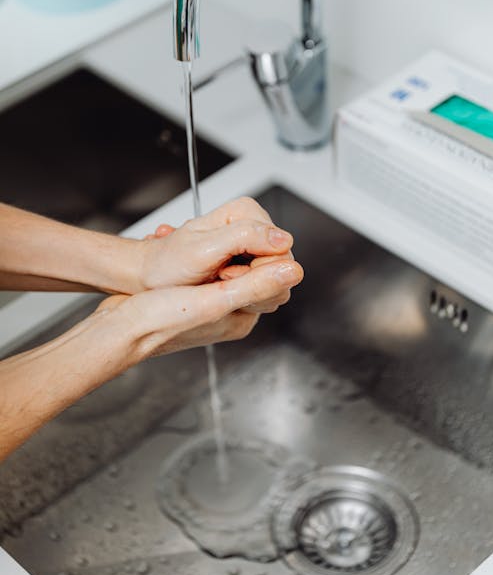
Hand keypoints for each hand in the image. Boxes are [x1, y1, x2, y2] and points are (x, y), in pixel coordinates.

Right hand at [98, 256, 302, 359]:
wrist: (117, 327)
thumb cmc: (158, 320)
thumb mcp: (215, 299)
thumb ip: (256, 285)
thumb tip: (294, 272)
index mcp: (242, 319)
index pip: (273, 280)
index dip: (262, 257)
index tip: (242, 247)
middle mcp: (230, 314)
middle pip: (253, 270)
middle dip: (238, 251)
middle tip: (217, 248)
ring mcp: (211, 304)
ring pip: (230, 265)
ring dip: (218, 250)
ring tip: (199, 251)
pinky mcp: (193, 295)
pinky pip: (209, 266)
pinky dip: (202, 255)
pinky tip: (187, 251)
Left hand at [139, 197, 293, 290]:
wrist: (151, 277)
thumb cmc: (167, 263)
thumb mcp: (202, 249)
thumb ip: (245, 238)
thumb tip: (283, 240)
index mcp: (246, 213)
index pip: (282, 250)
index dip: (256, 270)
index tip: (226, 271)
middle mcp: (253, 228)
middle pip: (280, 267)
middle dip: (250, 280)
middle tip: (218, 277)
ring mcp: (253, 249)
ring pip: (274, 281)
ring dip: (245, 289)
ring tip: (217, 281)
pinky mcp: (249, 268)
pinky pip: (263, 289)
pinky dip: (242, 294)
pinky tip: (222, 288)